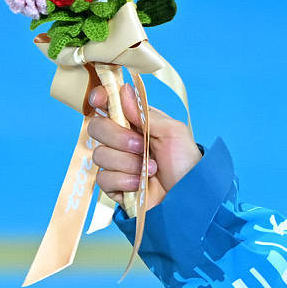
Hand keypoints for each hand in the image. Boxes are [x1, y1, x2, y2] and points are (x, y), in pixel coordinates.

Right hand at [84, 79, 202, 210]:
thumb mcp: (173, 132)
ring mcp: (116, 164)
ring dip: (127, 163)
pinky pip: (103, 179)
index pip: (107, 105)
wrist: (189, 196)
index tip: (99, 100)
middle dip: (117, 137)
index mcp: (134, 123)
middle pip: (96, 128)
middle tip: (141, 147)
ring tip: (151, 169)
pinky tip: (140, 184)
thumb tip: (124, 90)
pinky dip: (124, 180)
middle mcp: (122, 141)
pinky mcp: (114, 186)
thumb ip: (145, 114)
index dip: (99, 99)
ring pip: (100, 155)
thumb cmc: (186, 162)